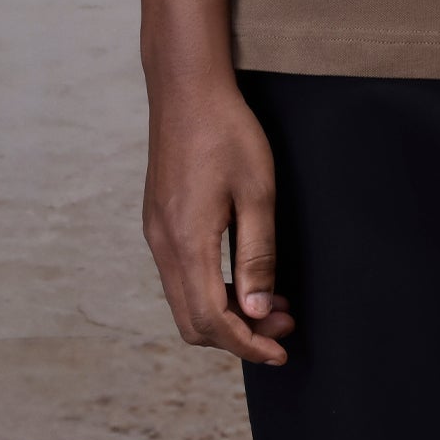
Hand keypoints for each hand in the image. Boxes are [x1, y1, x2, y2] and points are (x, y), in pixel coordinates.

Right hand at [142, 72, 296, 364]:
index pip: (213, 320)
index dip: (248, 344)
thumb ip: (258, 254)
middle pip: (193, 322)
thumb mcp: (257, 190)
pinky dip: (210, 290)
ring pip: (185, 301)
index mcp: (187, 241)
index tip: (281, 351)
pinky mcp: (158, 221)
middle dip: (239, 334)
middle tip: (284, 324)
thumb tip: (259, 312)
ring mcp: (156, 234)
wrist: (186, 88)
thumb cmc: (226, 131)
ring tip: (272, 302)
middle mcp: (163, 245)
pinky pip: (179, 277)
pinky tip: (242, 275)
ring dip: (226, 314)